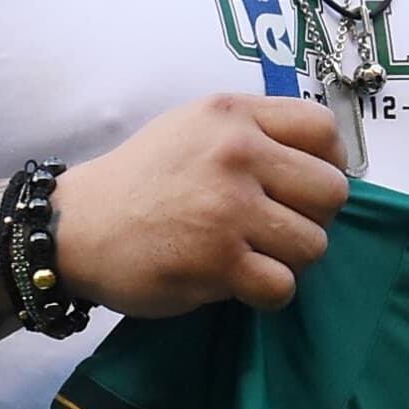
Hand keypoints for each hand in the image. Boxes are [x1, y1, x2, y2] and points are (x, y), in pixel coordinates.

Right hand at [52, 94, 349, 315]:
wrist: (77, 227)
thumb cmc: (143, 179)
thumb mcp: (195, 127)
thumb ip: (255, 132)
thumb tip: (324, 163)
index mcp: (234, 116)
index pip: (323, 130)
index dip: (329, 163)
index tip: (305, 185)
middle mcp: (236, 154)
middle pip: (331, 193)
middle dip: (313, 217)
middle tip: (277, 227)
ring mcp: (228, 209)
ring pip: (313, 244)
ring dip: (289, 259)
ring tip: (253, 254)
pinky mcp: (218, 261)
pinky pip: (282, 286)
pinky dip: (267, 292)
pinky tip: (239, 281)